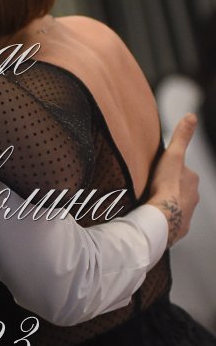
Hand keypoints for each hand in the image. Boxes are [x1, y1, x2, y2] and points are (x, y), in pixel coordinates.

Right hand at [148, 113, 199, 245]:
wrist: (161, 219)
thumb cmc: (165, 186)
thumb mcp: (173, 155)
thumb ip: (182, 136)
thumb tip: (192, 115)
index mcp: (192, 180)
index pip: (182, 172)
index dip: (169, 171)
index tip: (156, 173)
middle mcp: (194, 198)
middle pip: (180, 190)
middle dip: (169, 189)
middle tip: (151, 188)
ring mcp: (186, 216)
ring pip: (176, 207)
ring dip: (166, 205)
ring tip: (150, 204)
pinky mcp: (177, 230)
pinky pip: (170, 223)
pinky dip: (163, 221)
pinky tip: (152, 219)